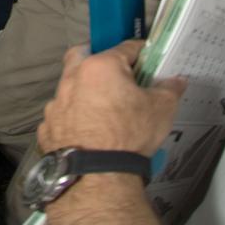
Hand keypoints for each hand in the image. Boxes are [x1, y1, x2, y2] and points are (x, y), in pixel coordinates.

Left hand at [38, 42, 185, 157]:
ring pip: (69, 87)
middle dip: (98, 61)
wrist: (98, 176)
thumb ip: (169, 90)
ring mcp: (56, 102)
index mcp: (100, 66)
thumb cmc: (130, 135)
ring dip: (82, 92)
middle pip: (83, 56)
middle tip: (115, 77)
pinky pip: (61, 115)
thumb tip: (177, 81)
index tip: (148, 59)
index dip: (140, 53)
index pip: (124, 49)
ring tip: (100, 109)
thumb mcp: (160, 110)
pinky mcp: (47, 126)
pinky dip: (72, 118)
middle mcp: (72, 78)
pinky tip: (84, 131)